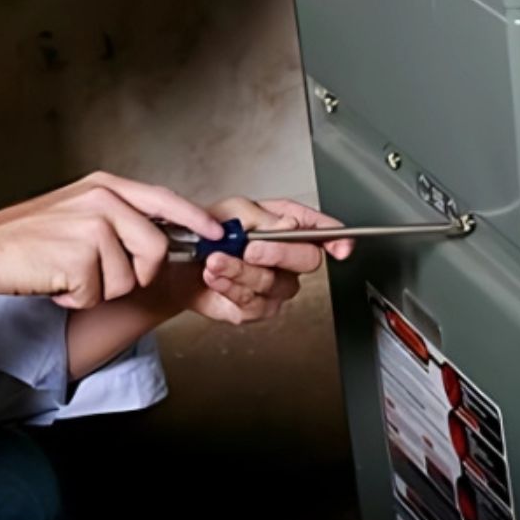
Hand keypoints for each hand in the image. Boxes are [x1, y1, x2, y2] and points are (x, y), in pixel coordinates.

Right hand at [0, 171, 223, 309]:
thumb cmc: (27, 237)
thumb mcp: (76, 210)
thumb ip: (117, 217)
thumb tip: (159, 239)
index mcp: (104, 186)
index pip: (164, 200)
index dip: (195, 219)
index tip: (218, 233)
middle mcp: (103, 201)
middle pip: (156, 249)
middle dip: (135, 273)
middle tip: (99, 273)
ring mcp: (92, 227)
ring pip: (128, 278)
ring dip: (99, 288)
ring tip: (68, 272)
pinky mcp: (81, 257)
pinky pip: (99, 294)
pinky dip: (78, 298)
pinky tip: (56, 281)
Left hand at [172, 197, 351, 325]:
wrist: (178, 262)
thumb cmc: (208, 232)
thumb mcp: (233, 210)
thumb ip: (266, 218)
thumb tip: (291, 225)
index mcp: (287, 226)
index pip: (322, 231)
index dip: (336, 238)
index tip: (340, 247)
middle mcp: (287, 257)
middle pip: (307, 260)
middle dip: (278, 253)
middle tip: (250, 249)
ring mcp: (275, 285)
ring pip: (275, 282)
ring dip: (240, 270)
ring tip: (215, 260)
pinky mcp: (257, 308)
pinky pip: (254, 303)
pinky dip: (230, 287)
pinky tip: (215, 277)